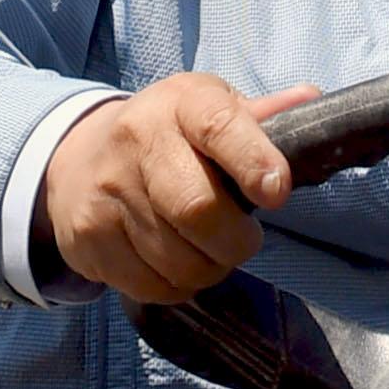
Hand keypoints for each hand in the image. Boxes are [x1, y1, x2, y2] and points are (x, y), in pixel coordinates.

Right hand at [45, 76, 320, 301]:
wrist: (75, 161)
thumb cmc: (167, 137)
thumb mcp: (208, 110)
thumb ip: (260, 116)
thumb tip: (313, 102)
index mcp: (180, 103)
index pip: (218, 125)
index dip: (253, 160)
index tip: (277, 192)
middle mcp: (137, 140)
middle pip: (196, 208)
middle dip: (235, 240)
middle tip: (243, 241)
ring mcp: (107, 192)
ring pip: (176, 259)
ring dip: (207, 269)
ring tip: (207, 251)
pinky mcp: (87, 237)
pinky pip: (150, 285)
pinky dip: (175, 286)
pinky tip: (172, 263)